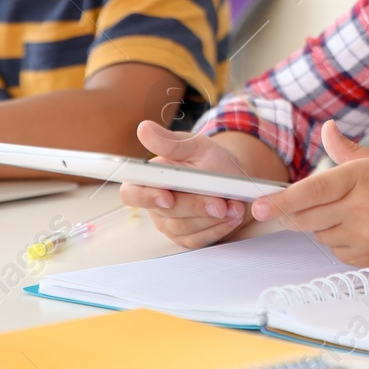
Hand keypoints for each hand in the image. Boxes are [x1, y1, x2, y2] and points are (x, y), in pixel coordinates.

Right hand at [119, 121, 255, 248]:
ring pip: (185, 229)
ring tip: (234, 204)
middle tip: (220, 203)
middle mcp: (155, 204)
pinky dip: (219, 228)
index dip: (146, 197)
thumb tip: (143, 129)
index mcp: (150, 178)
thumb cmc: (212, 161)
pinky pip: (199, 239)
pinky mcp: (187, 238)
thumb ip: (170, 142)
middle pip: (166, 213)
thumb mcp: (196, 146)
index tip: (168, 197)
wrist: (236, 182)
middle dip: (196, 207)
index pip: (132, 193)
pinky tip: (232, 216)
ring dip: (212, 218)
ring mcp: (170, 223)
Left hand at [250, 123, 368, 269]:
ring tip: (348, 213)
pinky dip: (337, 241)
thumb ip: (345, 150)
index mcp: (362, 178)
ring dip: (320, 225)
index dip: (282, 201)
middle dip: (293, 213)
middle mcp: (362, 209)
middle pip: (307, 218)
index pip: (313, 190)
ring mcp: (366, 238)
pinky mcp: (368, 259)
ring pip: (318, 235)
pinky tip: (358, 230)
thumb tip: (325, 128)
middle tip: (294, 205)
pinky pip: (334, 251)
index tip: (258, 207)